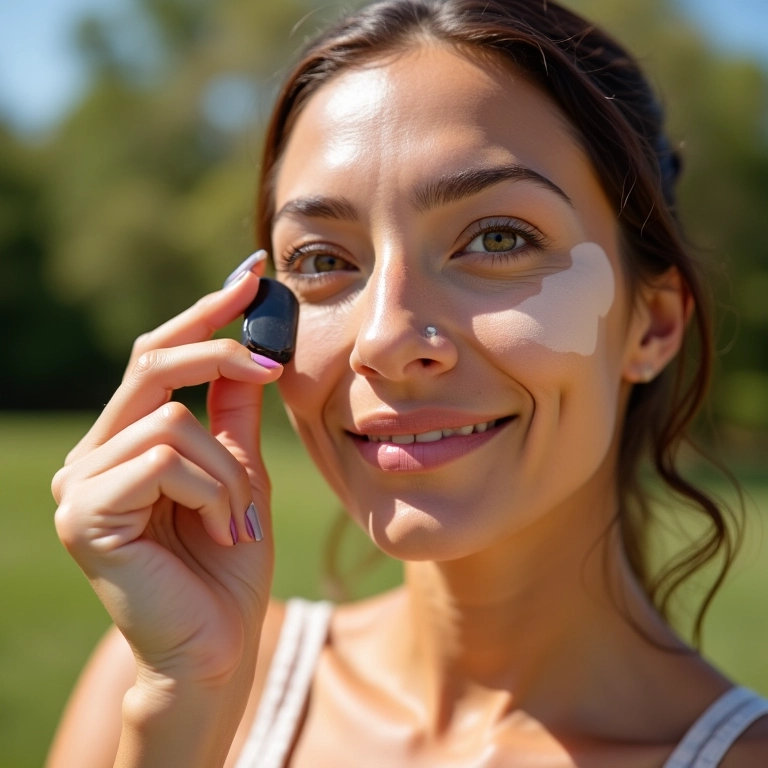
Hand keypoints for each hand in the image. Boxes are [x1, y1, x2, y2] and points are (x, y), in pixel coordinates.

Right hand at [51, 262, 278, 691]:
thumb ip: (233, 413)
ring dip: (228, 467)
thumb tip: (249, 348)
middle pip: (151, 363)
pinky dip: (211, 489)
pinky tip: (217, 531)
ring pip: (172, 417)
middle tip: (272, 361)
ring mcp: (78, 484)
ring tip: (237, 518)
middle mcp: (90, 456)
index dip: (204, 313)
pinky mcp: (82, 513)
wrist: (219, 646)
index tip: (251, 275)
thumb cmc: (229, 562)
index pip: (156, 356)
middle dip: (219, 349)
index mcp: (124, 444)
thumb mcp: (240, 471)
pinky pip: (165, 457)